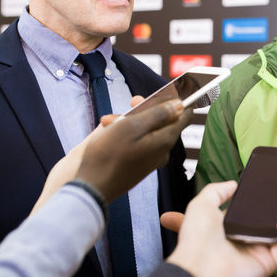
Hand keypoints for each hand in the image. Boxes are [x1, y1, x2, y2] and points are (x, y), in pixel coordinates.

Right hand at [32, 99, 191, 212]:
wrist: (92, 187)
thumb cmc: (110, 154)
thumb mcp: (132, 126)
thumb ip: (158, 114)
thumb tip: (180, 105)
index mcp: (165, 140)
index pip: (184, 116)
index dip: (182, 101)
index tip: (176, 89)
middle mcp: (162, 151)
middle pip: (163, 122)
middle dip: (147, 109)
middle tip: (133, 102)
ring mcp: (151, 159)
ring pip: (147, 131)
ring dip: (131, 121)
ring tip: (109, 121)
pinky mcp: (139, 165)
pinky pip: (138, 143)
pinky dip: (127, 135)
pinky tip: (109, 132)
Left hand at [165, 182, 276, 276]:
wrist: (197, 268)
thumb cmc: (196, 239)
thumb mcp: (202, 205)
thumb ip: (218, 190)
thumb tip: (233, 184)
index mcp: (238, 222)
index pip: (263, 206)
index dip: (275, 194)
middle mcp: (252, 235)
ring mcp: (262, 249)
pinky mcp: (269, 262)